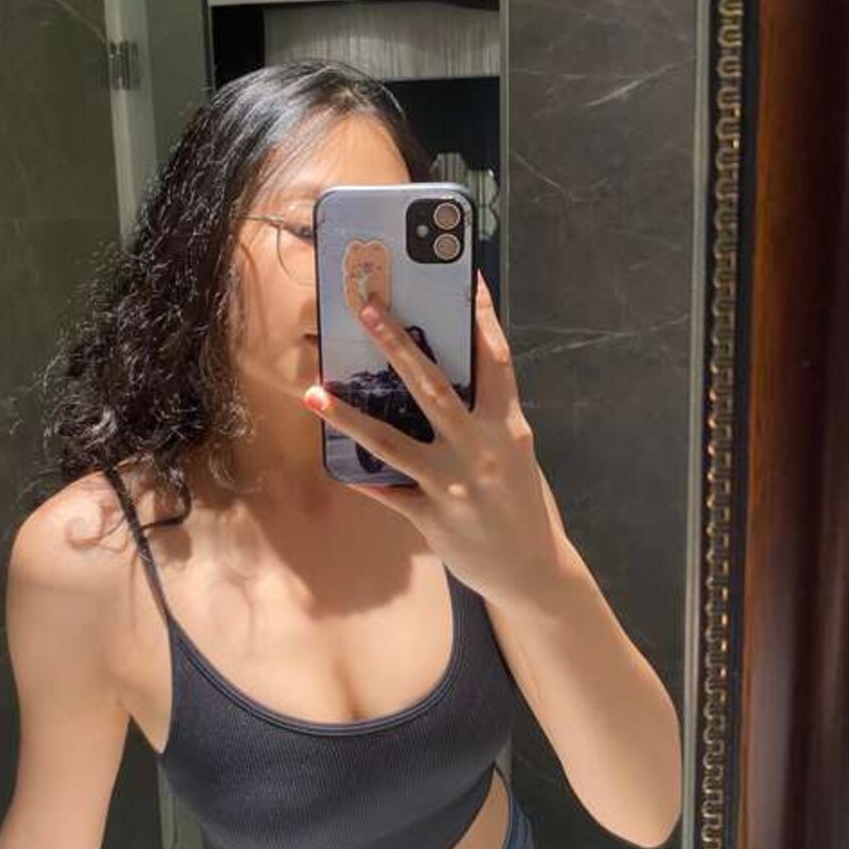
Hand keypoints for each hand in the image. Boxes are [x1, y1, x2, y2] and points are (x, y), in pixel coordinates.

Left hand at [302, 272, 570, 605]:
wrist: (533, 572)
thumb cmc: (521, 503)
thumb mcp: (514, 452)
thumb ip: (488, 417)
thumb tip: (454, 379)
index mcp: (508, 425)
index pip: (495, 359)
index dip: (480, 316)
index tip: (464, 275)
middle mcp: (481, 448)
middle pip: (434, 386)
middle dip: (397, 344)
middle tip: (366, 306)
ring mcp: (454, 483)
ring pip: (393, 441)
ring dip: (350, 414)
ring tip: (314, 390)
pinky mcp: (432, 516)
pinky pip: (387, 491)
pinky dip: (362, 476)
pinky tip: (334, 462)